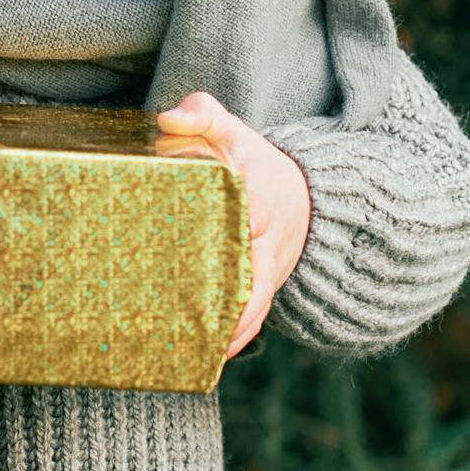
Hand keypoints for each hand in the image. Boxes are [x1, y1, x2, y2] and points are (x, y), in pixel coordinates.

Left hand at [156, 90, 311, 360]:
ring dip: (232, 325)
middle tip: (192, 307)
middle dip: (227, 287)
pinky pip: (255, 319)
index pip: (250, 209)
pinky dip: (237, 339)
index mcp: (259, 192)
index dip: (236, 223)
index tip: (216, 237)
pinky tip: (209, 357)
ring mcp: (269, 267)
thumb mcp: (229, 126)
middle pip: (251, 264)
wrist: (302, 194)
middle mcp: (267, 235)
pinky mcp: (265, 289)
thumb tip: (167, 120)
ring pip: (255, 301)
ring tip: (200, 346)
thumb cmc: (248, 157)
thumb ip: (200, 112)